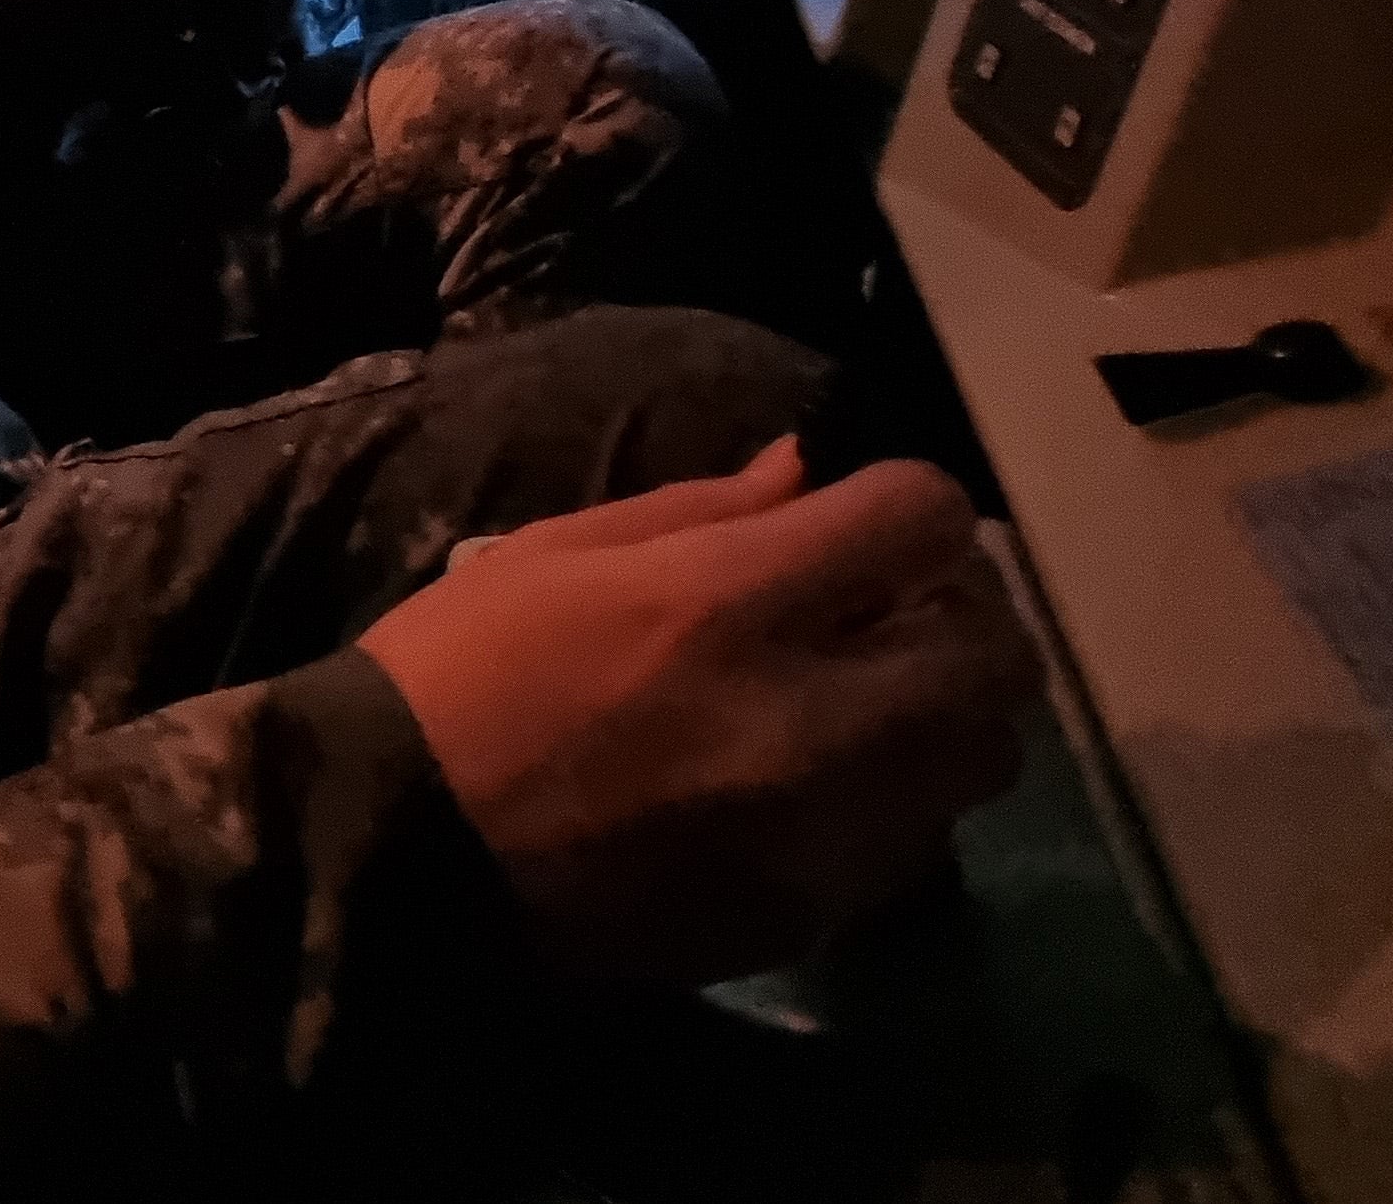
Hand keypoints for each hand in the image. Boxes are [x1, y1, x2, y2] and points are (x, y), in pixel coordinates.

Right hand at [357, 440, 1033, 986]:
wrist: (396, 855)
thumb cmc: (463, 672)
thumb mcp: (564, 548)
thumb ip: (708, 508)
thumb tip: (808, 472)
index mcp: (730, 604)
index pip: (924, 520)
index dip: (906, 504)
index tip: (862, 518)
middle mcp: (807, 723)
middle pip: (996, 654)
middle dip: (957, 612)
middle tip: (885, 609)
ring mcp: (816, 837)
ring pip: (977, 761)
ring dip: (938, 713)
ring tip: (858, 702)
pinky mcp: (803, 919)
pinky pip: (906, 845)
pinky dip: (886, 802)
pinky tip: (805, 787)